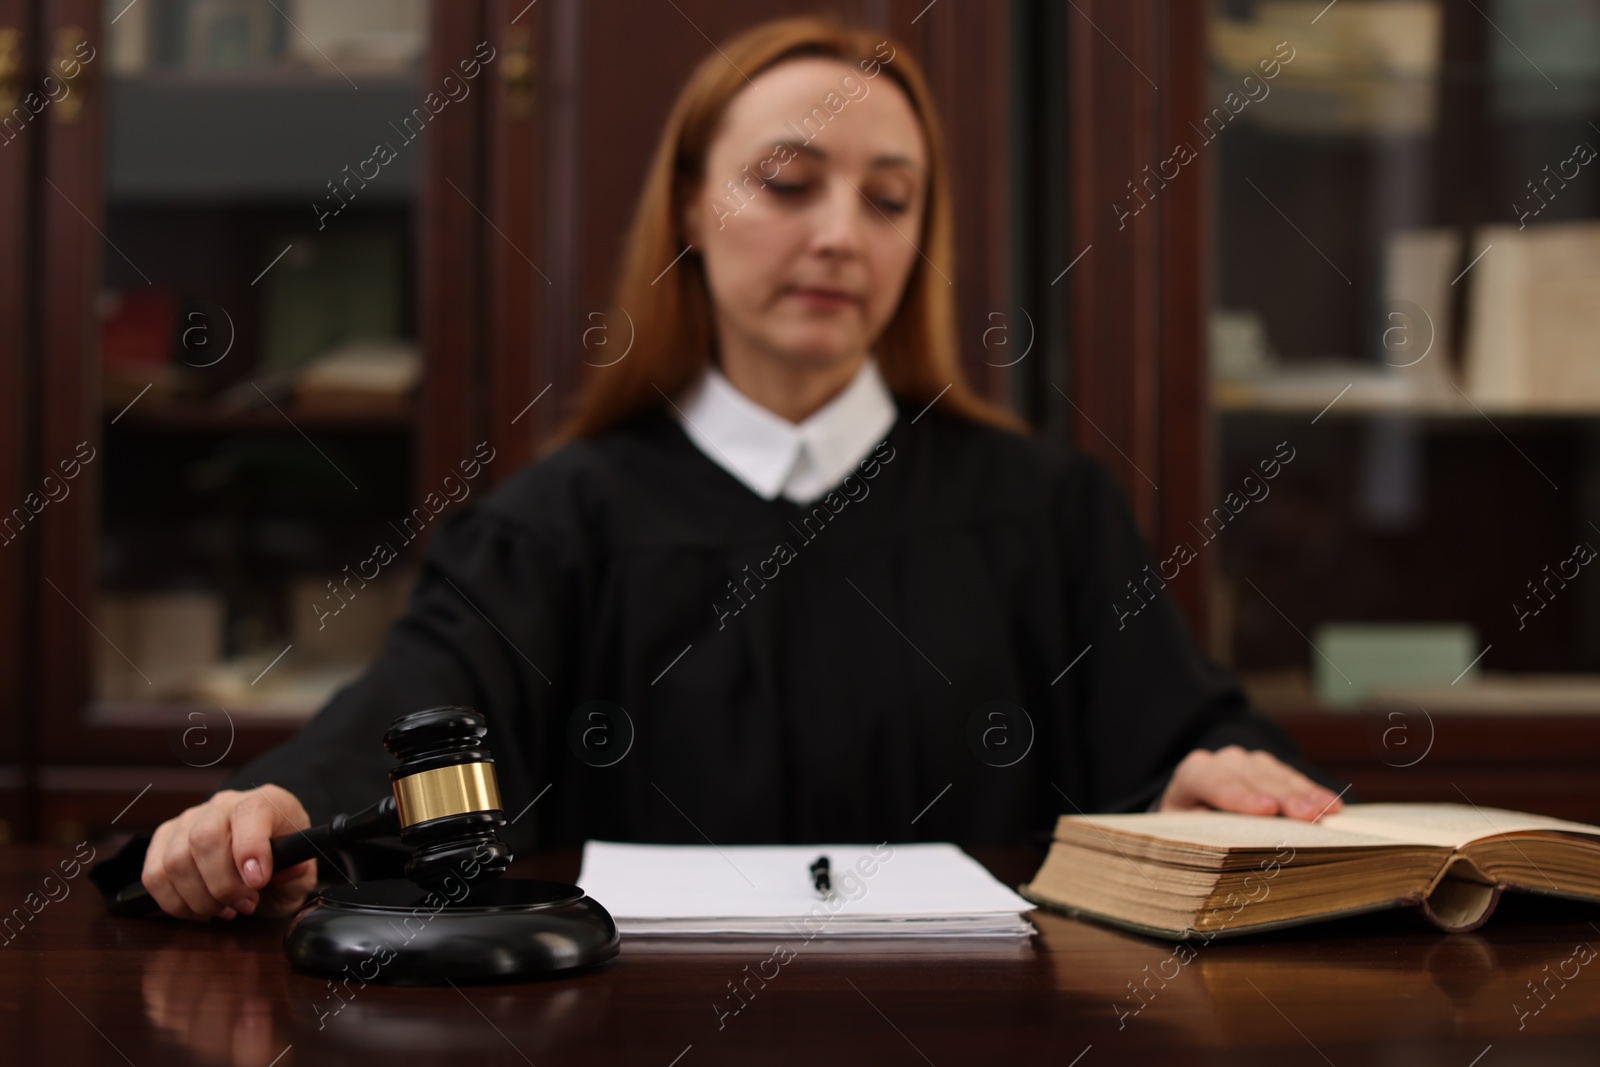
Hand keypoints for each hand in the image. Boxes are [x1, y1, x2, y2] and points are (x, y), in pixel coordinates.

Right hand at [142, 785, 317, 920]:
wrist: (260, 854)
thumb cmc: (280, 860)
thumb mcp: (300, 868)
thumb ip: (296, 871)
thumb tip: (290, 869)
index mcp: (264, 801)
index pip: (250, 811)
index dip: (250, 847)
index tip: (258, 881)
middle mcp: (223, 804)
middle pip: (204, 839)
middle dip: (223, 885)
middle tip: (245, 904)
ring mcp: (188, 820)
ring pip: (175, 861)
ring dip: (200, 898)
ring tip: (227, 909)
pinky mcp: (163, 840)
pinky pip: (154, 876)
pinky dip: (175, 903)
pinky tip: (201, 910)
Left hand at [1158, 745, 1343, 820]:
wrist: (1195, 808)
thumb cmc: (1190, 825)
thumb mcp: (1183, 829)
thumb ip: (1195, 826)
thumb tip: (1213, 823)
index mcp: (1193, 774)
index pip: (1213, 780)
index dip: (1240, 795)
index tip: (1267, 810)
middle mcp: (1222, 761)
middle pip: (1253, 776)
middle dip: (1283, 796)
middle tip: (1309, 816)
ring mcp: (1249, 762)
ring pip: (1278, 774)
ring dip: (1304, 794)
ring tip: (1328, 811)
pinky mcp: (1271, 769)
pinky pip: (1294, 778)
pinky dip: (1312, 792)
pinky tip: (1332, 805)